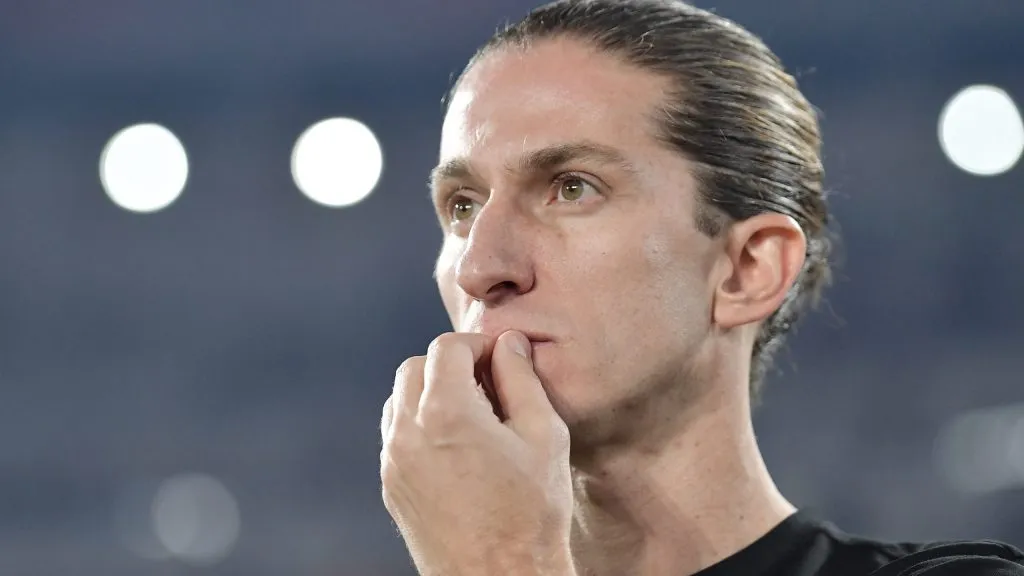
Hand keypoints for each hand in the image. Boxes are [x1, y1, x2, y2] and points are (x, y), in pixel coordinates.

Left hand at [380, 331, 574, 575]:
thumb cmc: (531, 513)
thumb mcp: (544, 435)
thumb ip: (522, 379)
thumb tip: (510, 343)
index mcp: (446, 412)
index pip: (447, 348)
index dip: (478, 345)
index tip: (500, 360)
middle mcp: (408, 432)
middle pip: (415, 367)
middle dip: (450, 366)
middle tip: (487, 386)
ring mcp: (393, 462)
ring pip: (399, 400)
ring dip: (430, 394)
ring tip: (472, 418)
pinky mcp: (391, 487)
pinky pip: (396, 436)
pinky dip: (419, 426)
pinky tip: (456, 448)